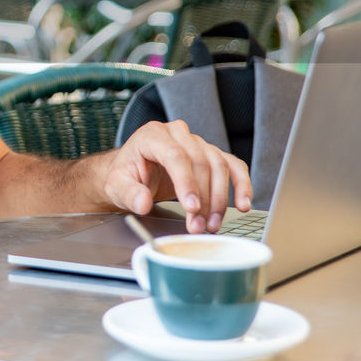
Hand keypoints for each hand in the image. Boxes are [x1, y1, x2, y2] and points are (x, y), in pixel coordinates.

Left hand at [100, 120, 251, 232]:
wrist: (133, 173)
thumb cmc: (125, 176)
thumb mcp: (116, 186)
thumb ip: (129, 193)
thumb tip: (142, 202)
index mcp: (152, 135)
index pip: (175, 155)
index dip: (186, 182)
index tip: (192, 208)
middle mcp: (177, 134)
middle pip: (200, 162)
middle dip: (203, 198)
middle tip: (198, 226)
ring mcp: (196, 142)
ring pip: (218, 165)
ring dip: (219, 199)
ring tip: (211, 224)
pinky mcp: (210, 154)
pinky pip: (232, 166)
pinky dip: (241, 184)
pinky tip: (243, 203)